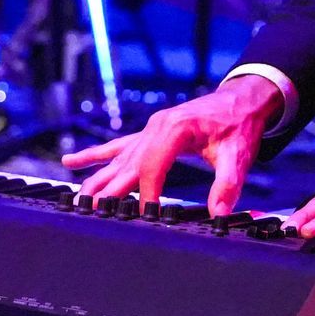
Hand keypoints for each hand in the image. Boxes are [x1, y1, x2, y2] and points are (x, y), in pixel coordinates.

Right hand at [61, 76, 280, 213]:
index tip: (146, 215)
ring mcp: (149, 130)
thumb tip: (219, 214)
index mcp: (176, 128)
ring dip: (97, 179)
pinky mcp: (148, 134)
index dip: (147, 193)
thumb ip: (228, 184)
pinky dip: (94, 155)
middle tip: (88, 213)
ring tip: (76, 200)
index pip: (152, 166)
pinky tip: (71, 162)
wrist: (243, 100)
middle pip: (127, 164)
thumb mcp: (239, 154)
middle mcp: (156, 127)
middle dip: (109, 191)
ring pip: (117, 159)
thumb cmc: (239, 125)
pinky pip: (116, 146)